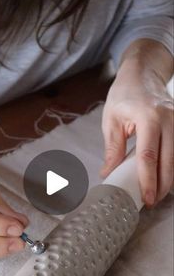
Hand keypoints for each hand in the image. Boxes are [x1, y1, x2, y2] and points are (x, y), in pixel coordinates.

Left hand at [101, 54, 172, 206]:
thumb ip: (112, 149)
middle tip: (152, 201)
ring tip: (157, 193)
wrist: (143, 73)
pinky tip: (165, 176)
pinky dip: (172, 165)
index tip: (146, 198)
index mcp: (147, 118)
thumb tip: (108, 173)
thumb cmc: (124, 94)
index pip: (148, 156)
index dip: (148, 180)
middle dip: (161, 186)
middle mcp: (168, 119)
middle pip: (168, 161)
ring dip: (169, 178)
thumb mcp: (112, 120)